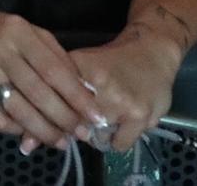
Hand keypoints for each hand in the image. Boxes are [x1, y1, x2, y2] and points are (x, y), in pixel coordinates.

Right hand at [0, 0, 103, 151]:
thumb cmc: (0, 28)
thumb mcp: (30, 31)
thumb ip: (55, 56)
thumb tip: (83, 90)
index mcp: (19, 32)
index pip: (53, 70)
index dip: (77, 96)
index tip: (96, 116)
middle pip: (38, 92)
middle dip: (64, 118)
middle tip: (82, 134)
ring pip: (18, 109)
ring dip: (43, 130)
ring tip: (61, 141)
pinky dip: (15, 129)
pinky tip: (28, 132)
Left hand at [70, 33, 182, 152]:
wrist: (151, 51)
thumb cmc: (112, 58)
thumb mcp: (82, 61)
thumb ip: (62, 83)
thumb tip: (45, 115)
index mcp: (82, 69)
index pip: (61, 104)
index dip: (59, 115)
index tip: (62, 117)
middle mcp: (102, 86)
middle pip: (78, 123)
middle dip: (80, 124)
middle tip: (85, 118)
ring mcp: (123, 103)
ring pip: (99, 137)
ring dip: (100, 133)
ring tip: (106, 119)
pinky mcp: (141, 116)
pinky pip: (120, 144)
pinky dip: (118, 139)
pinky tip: (121, 125)